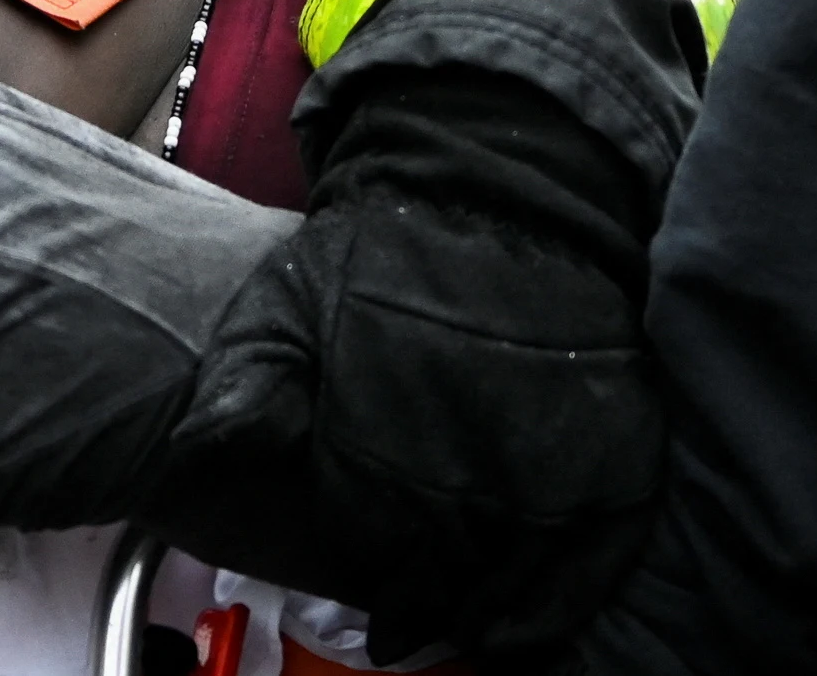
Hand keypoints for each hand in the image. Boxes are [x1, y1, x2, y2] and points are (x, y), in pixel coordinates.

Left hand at [155, 71, 667, 672]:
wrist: (498, 187)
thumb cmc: (381, 251)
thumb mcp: (281, 302)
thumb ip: (242, 385)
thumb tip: (199, 455)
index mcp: (381, 433)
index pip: (372, 544)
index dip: (376, 578)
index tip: (379, 605)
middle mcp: (467, 461)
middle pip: (447, 573)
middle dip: (430, 603)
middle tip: (417, 625)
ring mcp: (549, 461)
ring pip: (517, 576)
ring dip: (488, 614)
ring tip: (468, 629)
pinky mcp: (616, 450)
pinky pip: (596, 557)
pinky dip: (563, 602)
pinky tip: (528, 621)